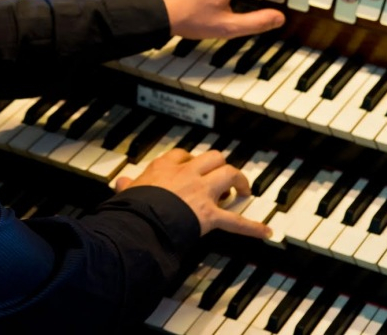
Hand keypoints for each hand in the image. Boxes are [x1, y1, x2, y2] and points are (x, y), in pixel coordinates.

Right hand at [115, 148, 270, 238]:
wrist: (141, 220)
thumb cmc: (133, 206)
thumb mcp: (128, 191)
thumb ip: (128, 186)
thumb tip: (121, 184)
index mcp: (165, 168)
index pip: (183, 155)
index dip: (190, 160)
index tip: (191, 165)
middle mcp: (187, 174)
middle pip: (213, 158)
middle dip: (221, 165)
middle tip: (223, 176)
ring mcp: (201, 192)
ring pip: (228, 174)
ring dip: (238, 181)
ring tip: (243, 190)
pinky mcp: (210, 214)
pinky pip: (236, 221)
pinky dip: (252, 227)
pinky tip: (265, 231)